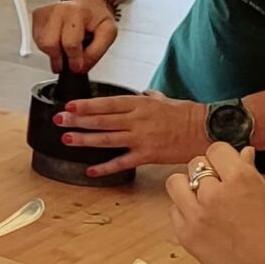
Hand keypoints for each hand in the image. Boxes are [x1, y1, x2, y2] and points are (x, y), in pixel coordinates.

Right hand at [32, 0, 117, 73]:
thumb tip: (80, 67)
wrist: (88, 4)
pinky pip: (37, 40)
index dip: (74, 60)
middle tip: (68, 61)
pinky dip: (47, 46)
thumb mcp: (108, 33)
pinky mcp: (37, 16)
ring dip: (53, 52)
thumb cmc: (97, 18)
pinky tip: (58, 41)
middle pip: (49, 44)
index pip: (70, 43)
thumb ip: (96, 52)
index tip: (77, 66)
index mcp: (77, 12)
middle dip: (59, 58)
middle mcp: (58, 10)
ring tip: (65, 48)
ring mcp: (45, 12)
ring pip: (41, 44)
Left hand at [53, 93, 205, 176]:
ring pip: (107, 139)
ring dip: (85, 139)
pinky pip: (122, 162)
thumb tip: (143, 93)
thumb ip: (149, 97)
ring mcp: (141, 138)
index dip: (86, 105)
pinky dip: (105, 167)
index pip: (107, 104)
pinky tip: (90, 170)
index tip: (69, 105)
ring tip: (68, 139)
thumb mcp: (163, 99)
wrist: (205, 130)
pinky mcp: (147, 155)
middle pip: (102, 120)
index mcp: (139, 104)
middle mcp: (137, 120)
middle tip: (59, 120)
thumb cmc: (186, 114)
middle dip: (78, 120)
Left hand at [166, 143, 264, 263]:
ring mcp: (197, 216)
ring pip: (175, 183)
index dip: (224, 157)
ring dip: (188, 187)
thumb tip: (244, 153)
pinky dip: (184, 211)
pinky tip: (202, 219)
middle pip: (195, 164)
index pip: (216, 150)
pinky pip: (174, 211)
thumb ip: (250, 172)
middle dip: (208, 172)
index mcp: (240, 178)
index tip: (228, 166)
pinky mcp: (187, 237)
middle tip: (221, 186)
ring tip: (204, 199)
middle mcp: (214, 194)